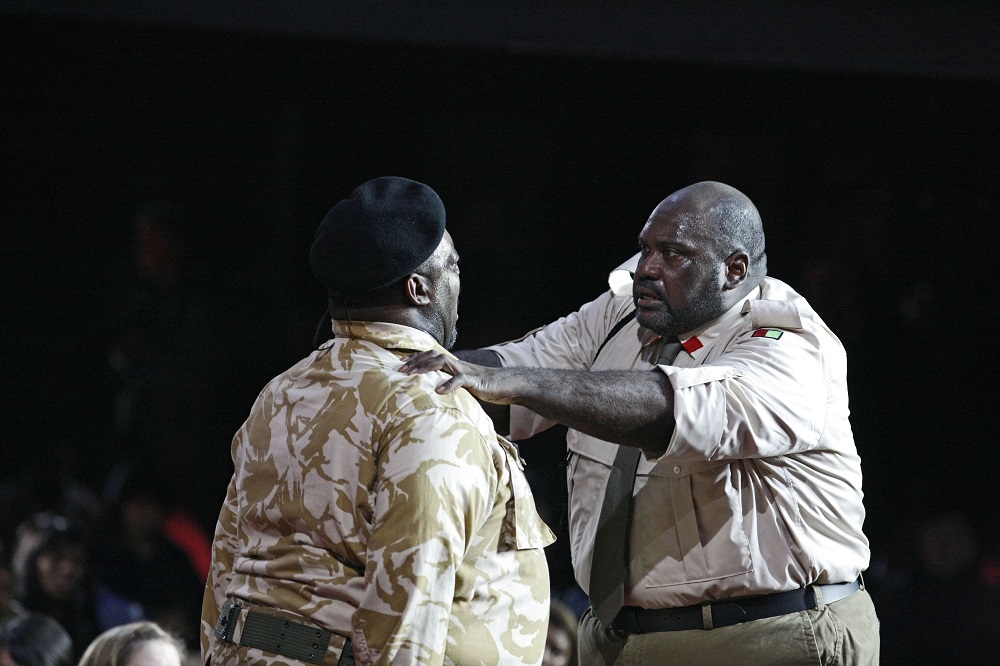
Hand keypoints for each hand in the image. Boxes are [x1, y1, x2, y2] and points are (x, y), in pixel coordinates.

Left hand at [399, 351, 514, 403]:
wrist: (505, 385)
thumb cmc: (482, 387)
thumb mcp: (462, 385)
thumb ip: (449, 385)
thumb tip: (432, 393)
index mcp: (453, 365)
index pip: (431, 356)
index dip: (415, 359)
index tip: (400, 365)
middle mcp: (457, 364)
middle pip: (433, 355)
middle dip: (416, 361)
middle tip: (401, 370)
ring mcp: (465, 370)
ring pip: (444, 362)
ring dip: (427, 367)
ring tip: (414, 375)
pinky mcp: (475, 380)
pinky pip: (460, 379)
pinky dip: (448, 384)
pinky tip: (438, 391)